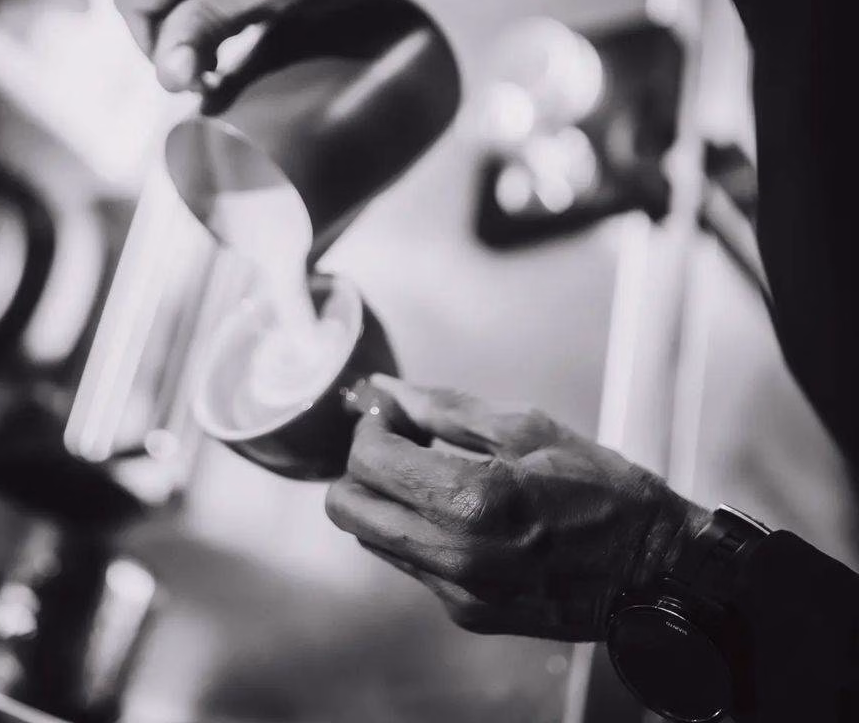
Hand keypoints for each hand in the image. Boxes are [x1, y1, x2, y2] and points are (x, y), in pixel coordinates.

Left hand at [327, 377, 709, 640]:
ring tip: (430, 471)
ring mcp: (456, 592)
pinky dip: (412, 529)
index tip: (392, 410)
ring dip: (383, 498)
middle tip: (401, 440)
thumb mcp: (527, 428)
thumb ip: (443, 407)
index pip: (368, 460)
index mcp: (472, 500)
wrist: (654, 573)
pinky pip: (407, 563)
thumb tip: (384, 388)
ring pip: (369, 538)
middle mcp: (454, 555)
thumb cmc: (601, 488)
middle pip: (347, 507)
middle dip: (362, 465)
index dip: (370, 425)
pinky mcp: (464, 614)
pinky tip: (453, 508)